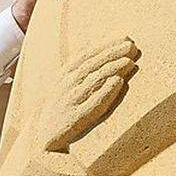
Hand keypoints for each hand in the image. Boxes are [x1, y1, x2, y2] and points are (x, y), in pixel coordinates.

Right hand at [39, 37, 138, 152]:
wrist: (43, 137)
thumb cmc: (59, 108)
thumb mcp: (63, 86)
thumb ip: (78, 70)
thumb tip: (99, 51)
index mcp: (64, 75)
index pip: (86, 55)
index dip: (105, 45)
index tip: (124, 37)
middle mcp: (66, 85)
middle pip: (92, 65)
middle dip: (112, 53)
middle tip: (132, 46)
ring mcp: (71, 100)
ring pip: (94, 80)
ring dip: (112, 68)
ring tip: (130, 61)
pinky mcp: (77, 117)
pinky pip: (94, 102)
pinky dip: (106, 91)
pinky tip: (119, 82)